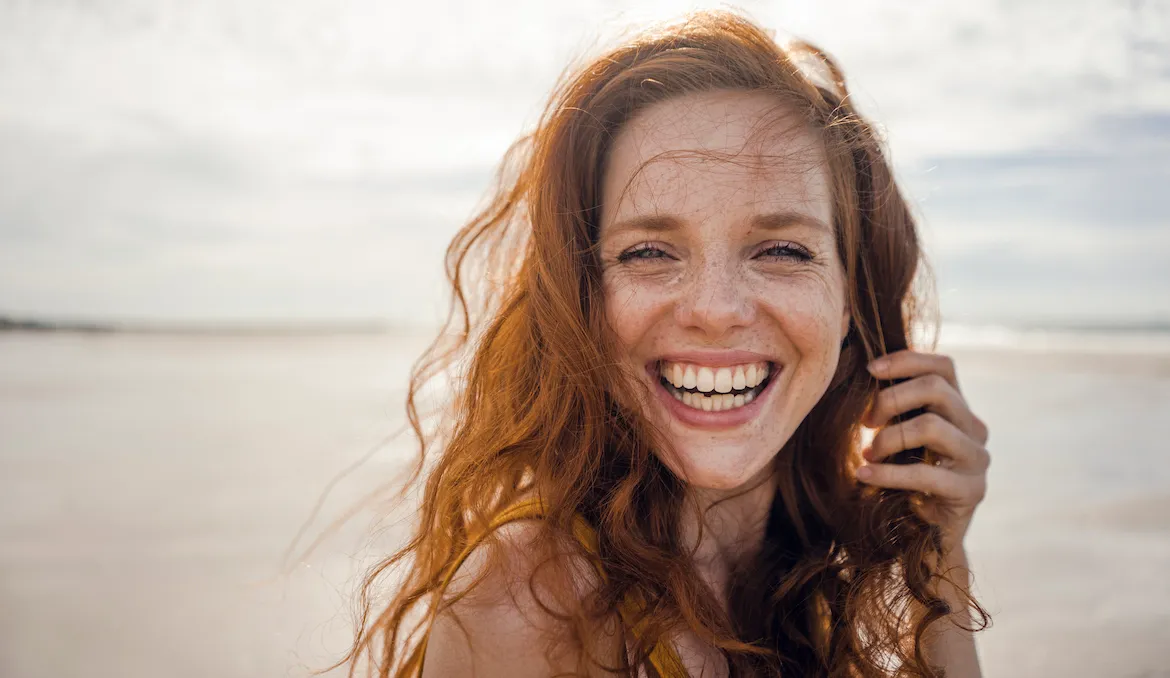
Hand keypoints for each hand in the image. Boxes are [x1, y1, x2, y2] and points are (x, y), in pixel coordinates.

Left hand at [856, 350, 989, 555]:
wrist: (924, 539)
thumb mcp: (896, 439)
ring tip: (867, 455)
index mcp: (957, 409)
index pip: (944, 366)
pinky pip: (927, 473)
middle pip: (936, 388)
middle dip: (891, 399)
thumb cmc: (902, 482)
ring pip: (932, 426)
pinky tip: (864, 475)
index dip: (907, 360)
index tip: (869, 369)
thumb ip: (892, 411)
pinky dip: (889, 473)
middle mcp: (974, 428)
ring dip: (888, 438)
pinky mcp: (971, 490)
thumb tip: (859, 377)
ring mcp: (977, 459)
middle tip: (863, 421)